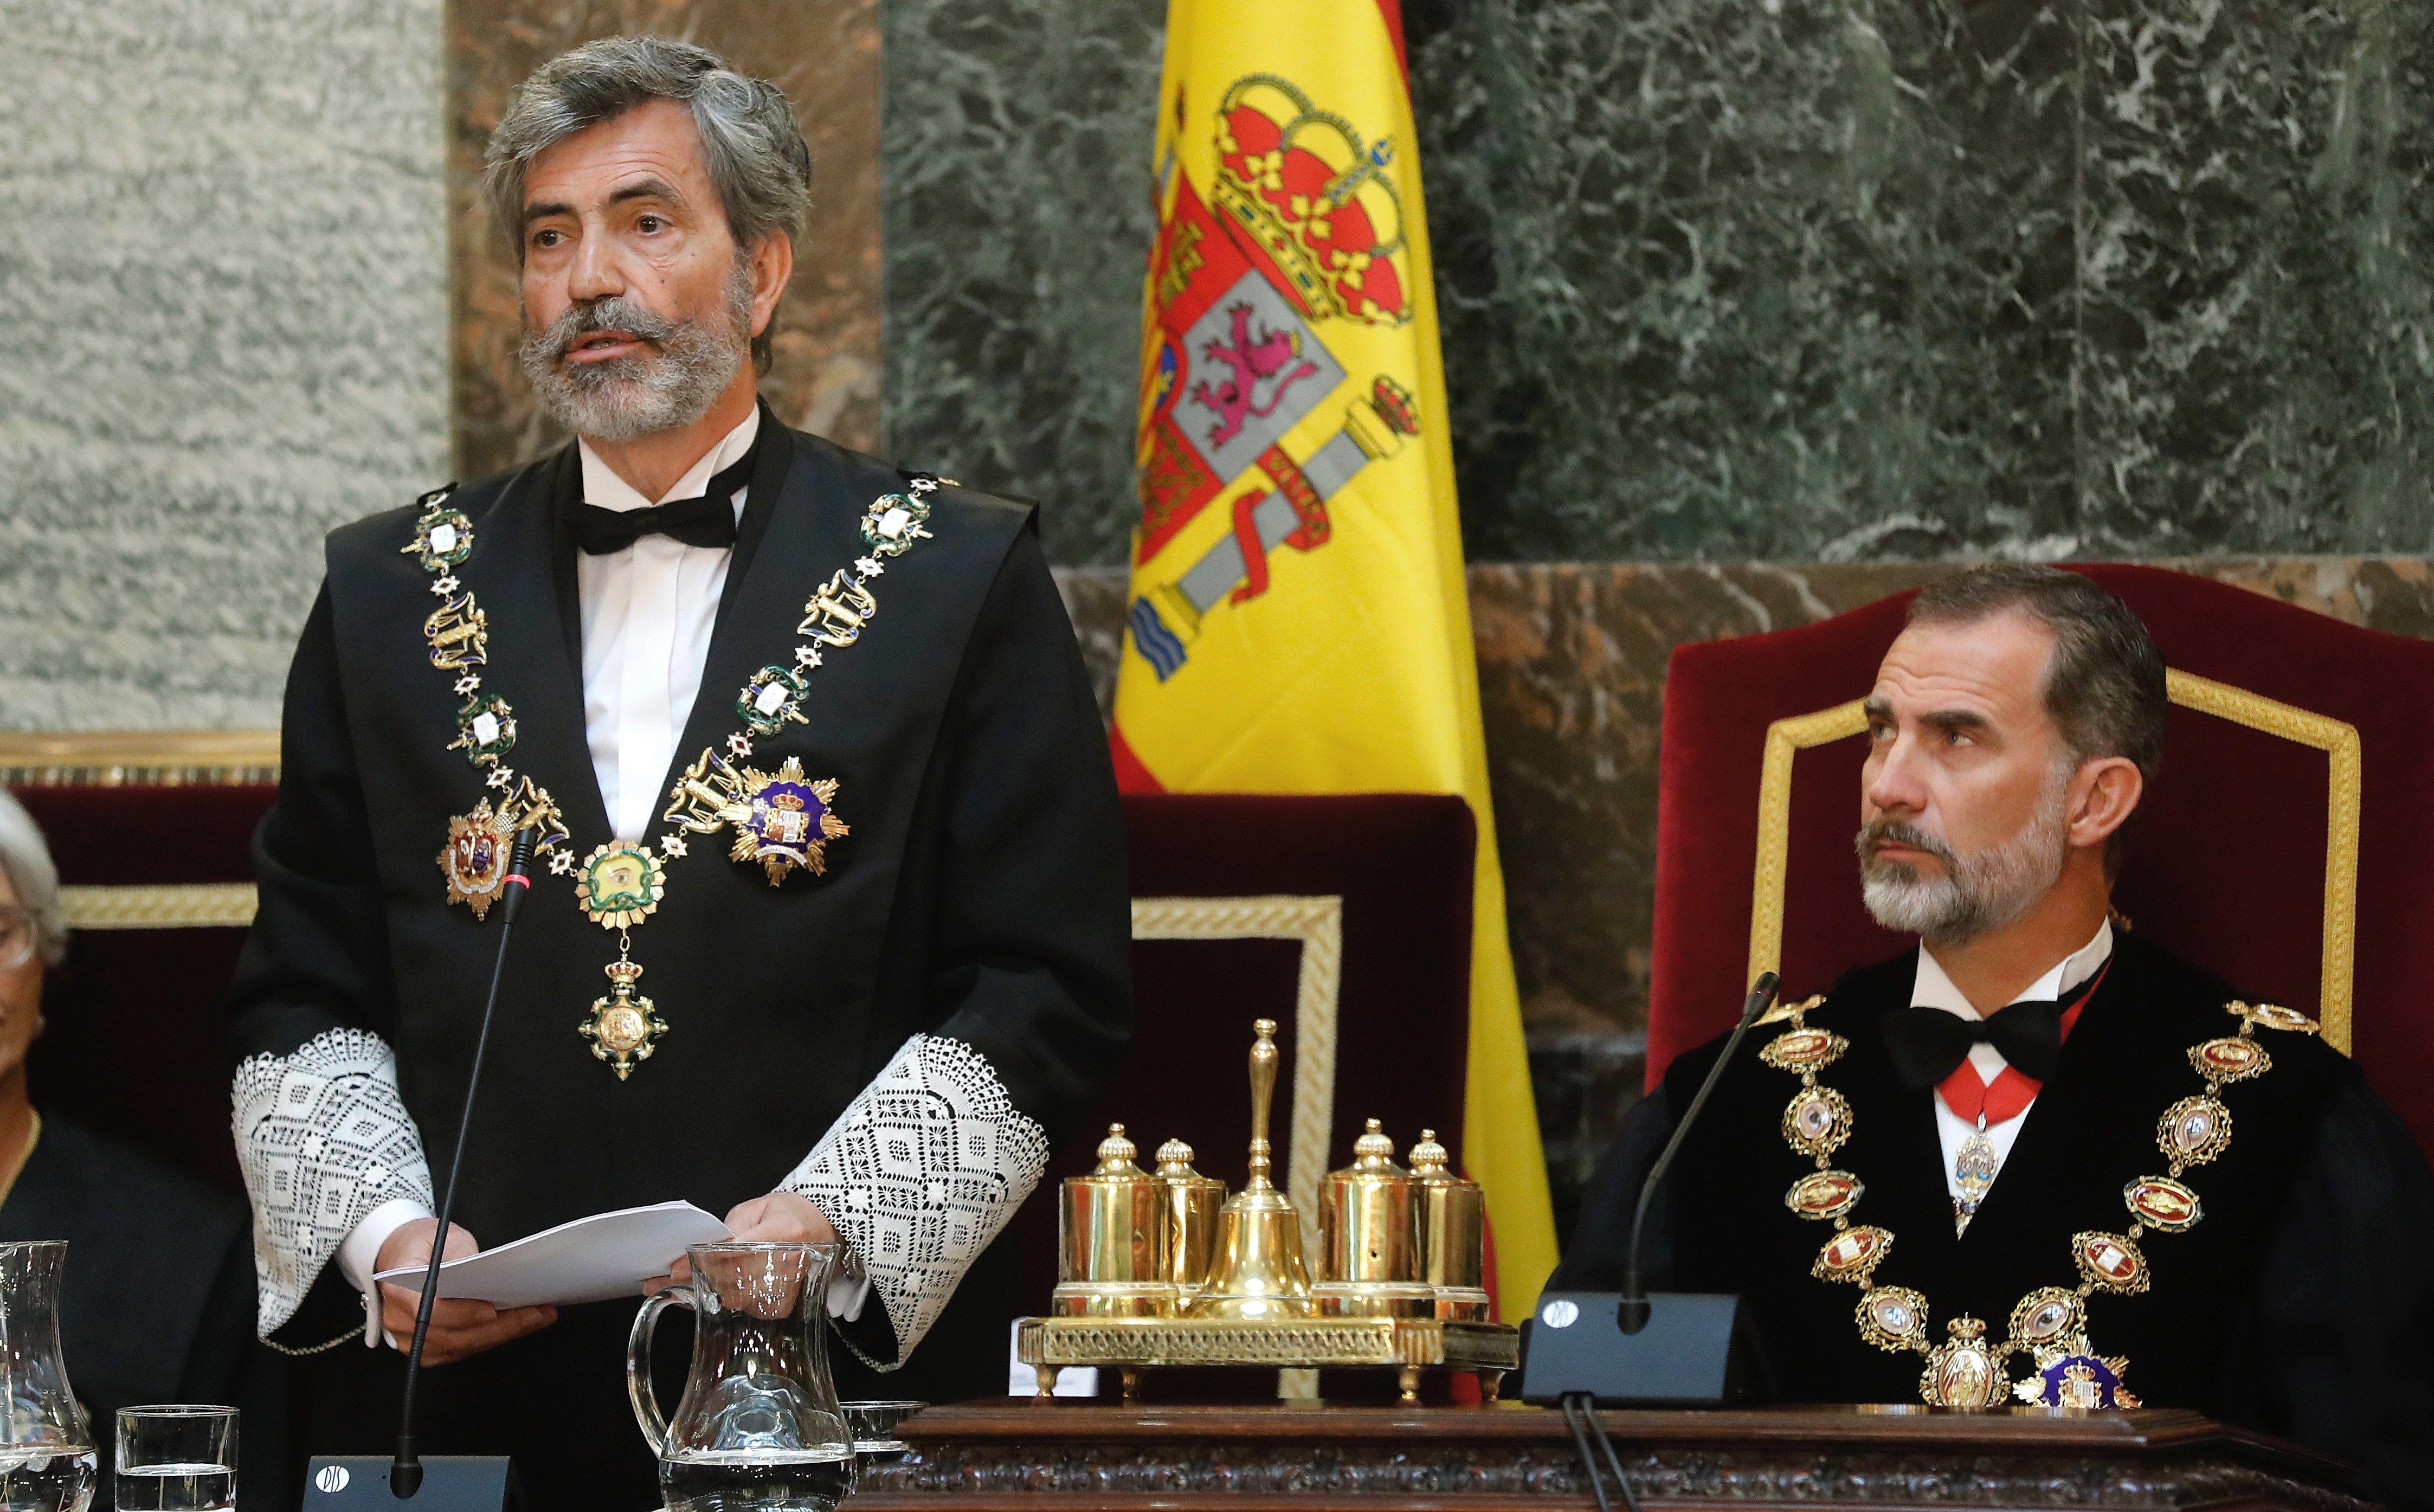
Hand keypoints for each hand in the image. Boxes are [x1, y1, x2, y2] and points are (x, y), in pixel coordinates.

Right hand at [375, 1219, 556, 1365]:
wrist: (401, 1256)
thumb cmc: (421, 1245)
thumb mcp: (443, 1236)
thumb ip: (460, 1252)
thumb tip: (483, 1269)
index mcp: (399, 1291)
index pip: (431, 1310)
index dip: (462, 1314)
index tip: (492, 1309)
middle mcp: (401, 1322)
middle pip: (454, 1335)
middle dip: (500, 1326)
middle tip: (537, 1312)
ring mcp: (413, 1340)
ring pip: (462, 1346)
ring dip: (503, 1335)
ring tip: (537, 1317)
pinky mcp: (428, 1348)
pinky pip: (462, 1350)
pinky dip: (491, 1339)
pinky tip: (517, 1326)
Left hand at [645, 1194, 840, 1290]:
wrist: (827, 1231)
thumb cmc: (790, 1215)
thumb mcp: (759, 1208)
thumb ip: (731, 1229)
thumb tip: (699, 1252)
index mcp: (785, 1233)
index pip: (737, 1253)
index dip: (702, 1262)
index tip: (674, 1268)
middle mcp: (787, 1266)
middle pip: (730, 1282)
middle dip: (690, 1282)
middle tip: (655, 1283)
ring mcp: (785, 1293)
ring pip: (731, 1300)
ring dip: (695, 1296)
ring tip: (665, 1289)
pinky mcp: (780, 1309)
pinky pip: (739, 1308)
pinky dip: (713, 1303)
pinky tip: (691, 1297)